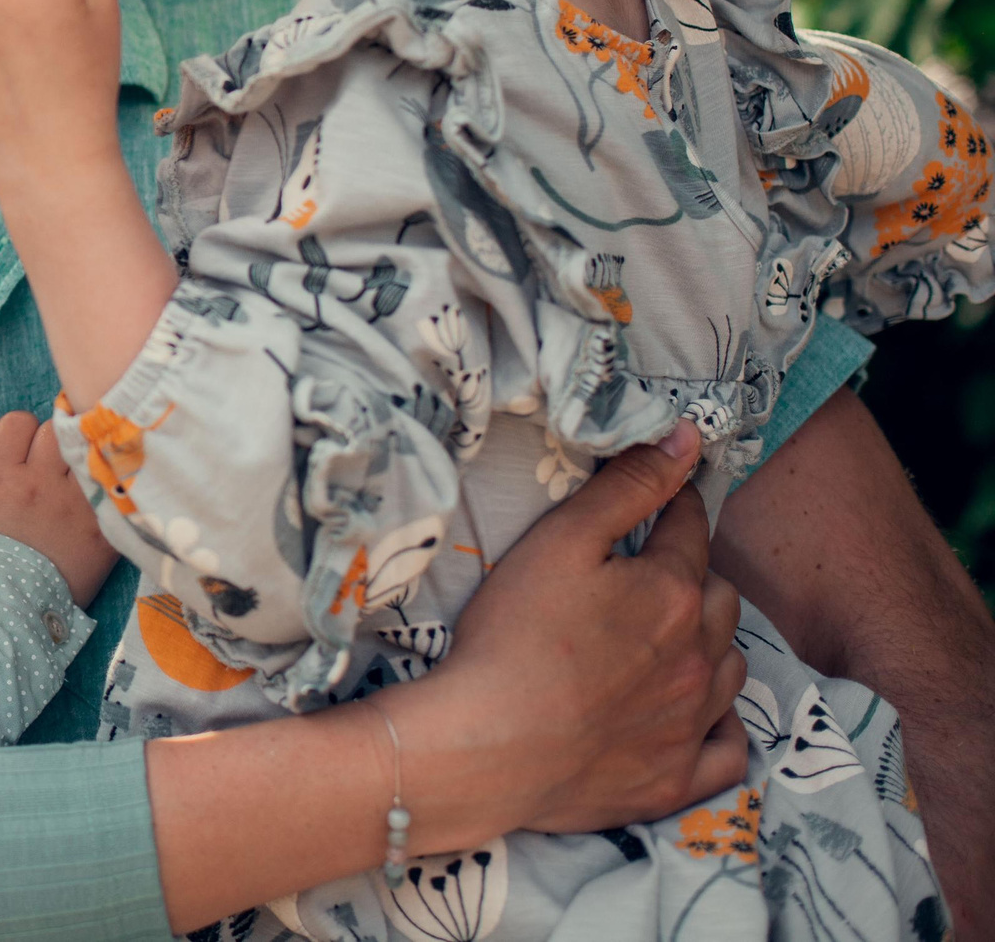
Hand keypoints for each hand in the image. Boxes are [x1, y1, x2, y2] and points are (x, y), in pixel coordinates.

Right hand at [0, 411, 118, 605]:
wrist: (7, 608)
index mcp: (0, 475)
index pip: (17, 421)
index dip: (18, 432)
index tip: (20, 451)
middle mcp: (38, 483)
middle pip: (53, 430)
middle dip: (48, 444)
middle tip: (46, 467)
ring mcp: (73, 505)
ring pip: (83, 451)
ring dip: (75, 462)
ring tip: (70, 483)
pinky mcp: (101, 528)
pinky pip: (107, 488)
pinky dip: (99, 491)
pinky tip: (90, 503)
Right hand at [393, 421, 749, 848]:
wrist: (486, 745)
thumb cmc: (514, 635)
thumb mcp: (560, 540)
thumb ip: (627, 487)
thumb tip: (687, 439)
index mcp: (675, 593)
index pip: (690, 532)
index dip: (675, 510)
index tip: (660, 504)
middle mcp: (699, 657)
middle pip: (722, 601)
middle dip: (696, 580)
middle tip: (651, 578)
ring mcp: (691, 723)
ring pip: (731, 670)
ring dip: (710, 648)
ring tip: (669, 641)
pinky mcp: (675, 779)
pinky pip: (729, 751)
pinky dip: (720, 728)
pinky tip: (695, 716)